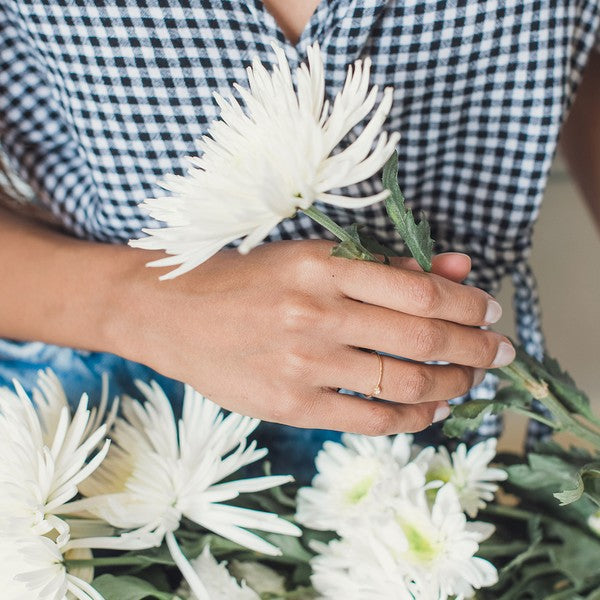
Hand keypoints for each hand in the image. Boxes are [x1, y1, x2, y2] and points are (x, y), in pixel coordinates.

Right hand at [116, 240, 513, 434]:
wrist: (173, 313)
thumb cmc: (245, 280)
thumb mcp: (311, 257)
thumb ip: (384, 265)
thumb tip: (454, 270)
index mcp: (323, 265)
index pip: (419, 289)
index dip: (467, 303)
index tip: (488, 310)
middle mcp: (316, 313)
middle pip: (422, 336)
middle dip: (476, 348)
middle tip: (500, 351)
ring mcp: (302, 363)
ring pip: (403, 382)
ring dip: (453, 384)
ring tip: (470, 381)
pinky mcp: (290, 404)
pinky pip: (370, 419)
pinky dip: (413, 418)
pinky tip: (432, 410)